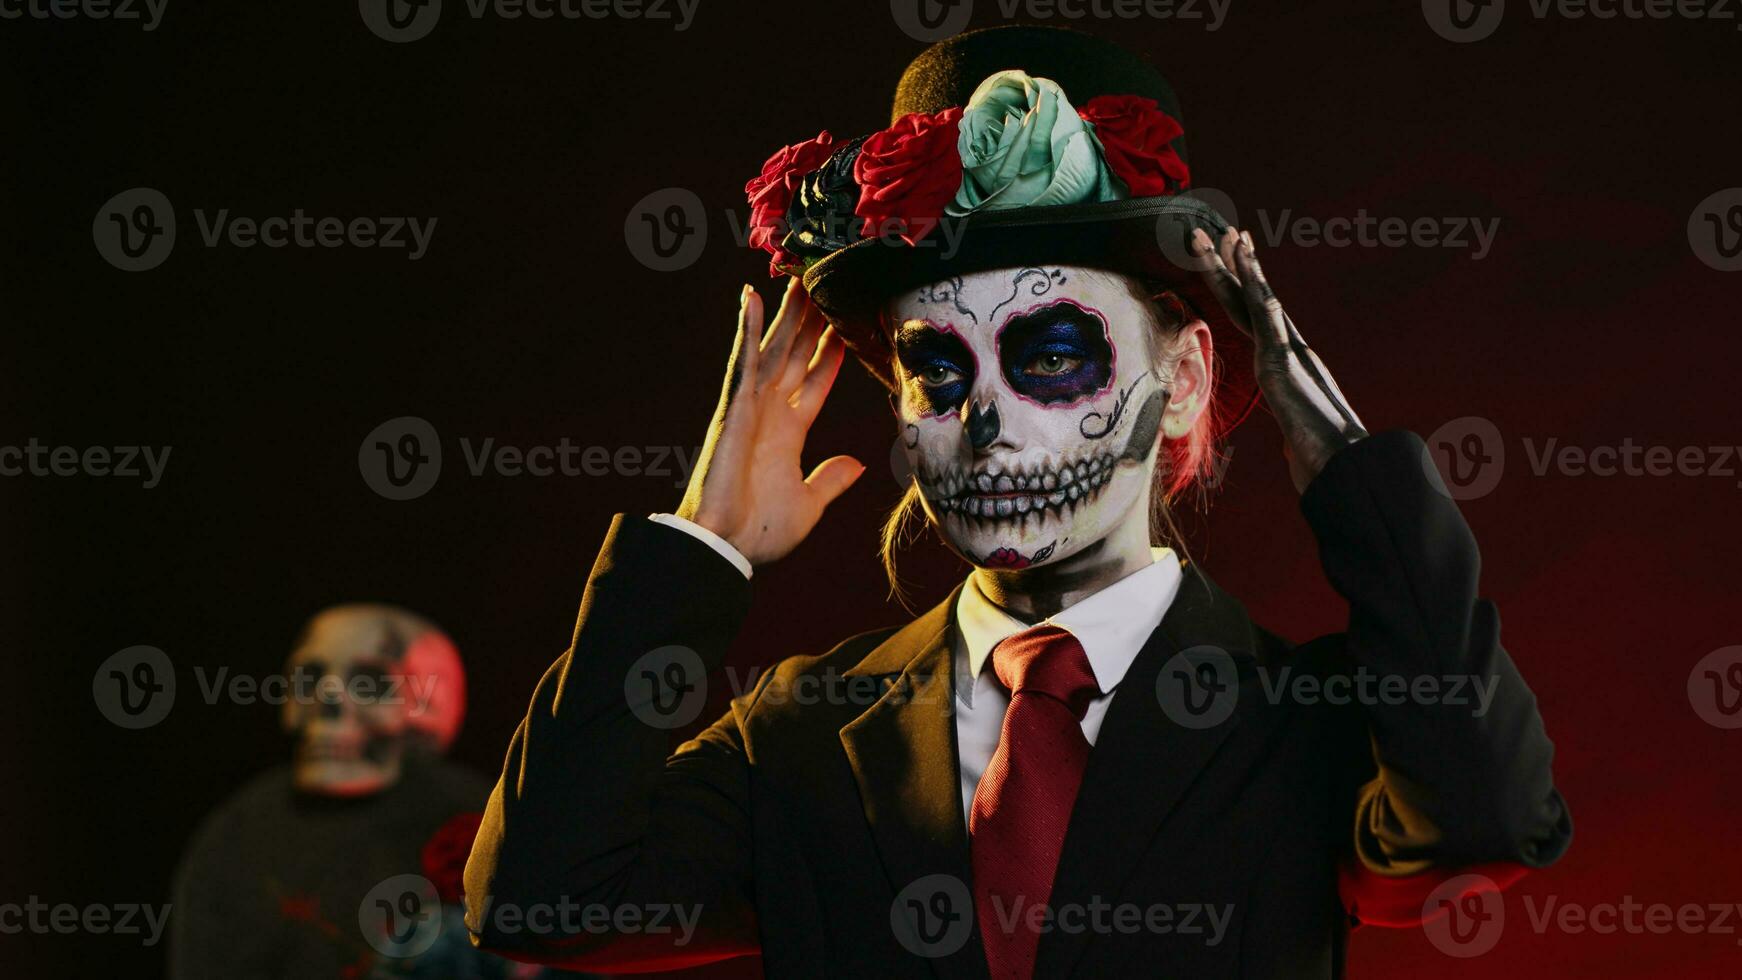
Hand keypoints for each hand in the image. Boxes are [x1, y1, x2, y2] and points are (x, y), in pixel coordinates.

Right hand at [675, 278, 864, 565]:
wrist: (726, 548)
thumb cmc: (758, 531)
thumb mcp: (809, 504)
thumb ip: (831, 479)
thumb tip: (858, 464)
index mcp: (789, 433)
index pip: (816, 381)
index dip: (832, 353)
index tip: (848, 325)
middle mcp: (770, 412)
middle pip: (796, 354)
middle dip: (811, 321)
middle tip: (825, 284)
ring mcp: (751, 406)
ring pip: (773, 347)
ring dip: (786, 312)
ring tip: (799, 276)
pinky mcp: (733, 407)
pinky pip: (743, 360)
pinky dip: (746, 328)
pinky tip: (751, 296)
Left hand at [1192, 227, 1367, 492]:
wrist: (1348, 468)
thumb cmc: (1327, 459)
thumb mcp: (1303, 443)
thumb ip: (1297, 440)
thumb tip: (1296, 453)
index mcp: (1287, 364)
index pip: (1254, 318)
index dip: (1239, 287)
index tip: (1229, 255)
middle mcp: (1290, 350)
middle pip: (1250, 300)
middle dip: (1229, 265)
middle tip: (1215, 231)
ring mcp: (1288, 354)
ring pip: (1257, 301)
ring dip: (1238, 266)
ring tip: (1224, 234)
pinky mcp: (1284, 364)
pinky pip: (1268, 321)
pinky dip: (1258, 294)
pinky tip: (1247, 269)